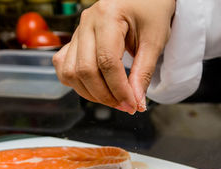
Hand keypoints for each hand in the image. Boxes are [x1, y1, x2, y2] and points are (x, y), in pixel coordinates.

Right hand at [53, 0, 175, 113]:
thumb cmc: (152, 10)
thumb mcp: (155, 41)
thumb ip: (143, 73)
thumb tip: (136, 102)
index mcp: (107, 16)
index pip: (106, 62)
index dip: (119, 89)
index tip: (134, 105)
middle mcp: (86, 22)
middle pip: (84, 70)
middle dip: (106, 95)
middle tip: (127, 106)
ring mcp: (78, 30)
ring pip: (70, 72)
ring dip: (91, 93)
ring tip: (114, 100)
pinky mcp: (76, 39)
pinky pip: (64, 66)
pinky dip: (77, 82)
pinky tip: (96, 88)